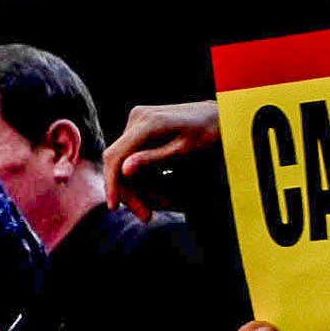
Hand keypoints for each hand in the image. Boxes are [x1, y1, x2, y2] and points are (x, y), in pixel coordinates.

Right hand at [103, 100, 219, 205]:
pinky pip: (130, 153)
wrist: (217, 114)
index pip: (116, 156)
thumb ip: (154, 158)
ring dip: (132, 185)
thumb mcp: (184, 150)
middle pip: (118, 160)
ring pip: (123, 159)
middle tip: (144, 215)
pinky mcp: (140, 124)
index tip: (113, 207)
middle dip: (127, 190)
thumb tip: (124, 170)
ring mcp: (137, 119)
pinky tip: (150, 190)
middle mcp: (137, 117)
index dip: (112, 183)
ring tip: (149, 209)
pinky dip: (137, 173)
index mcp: (148, 123)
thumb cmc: (208, 132)